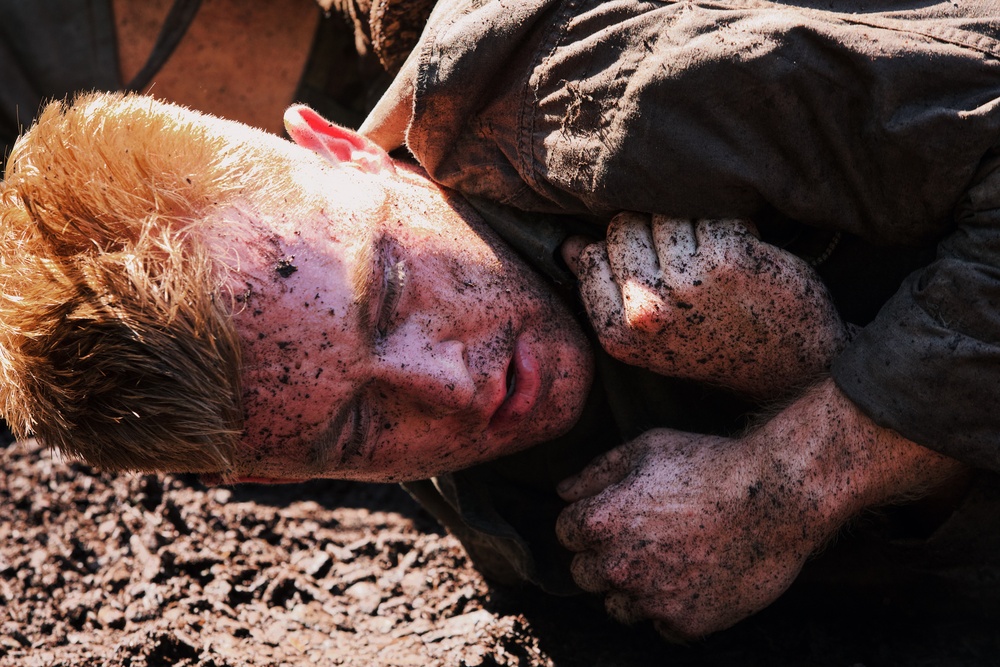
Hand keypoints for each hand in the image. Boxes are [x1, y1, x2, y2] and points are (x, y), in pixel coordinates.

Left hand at [555, 380, 966, 639]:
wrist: (779, 496)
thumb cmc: (712, 462)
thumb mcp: (648, 446)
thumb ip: (598, 471)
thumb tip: (565, 490)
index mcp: (601, 521)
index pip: (566, 533)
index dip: (590, 520)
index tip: (618, 514)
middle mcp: (619, 567)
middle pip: (585, 574)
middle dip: (605, 557)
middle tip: (644, 538)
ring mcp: (652, 599)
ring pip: (619, 607)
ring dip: (634, 588)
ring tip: (670, 560)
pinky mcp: (687, 623)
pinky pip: (662, 626)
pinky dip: (674, 608)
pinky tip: (696, 578)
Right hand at [562, 212, 845, 397]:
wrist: (787, 368)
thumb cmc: (713, 343)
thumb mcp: (647, 334)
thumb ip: (605, 291)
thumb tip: (570, 246)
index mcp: (617, 332)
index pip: (592, 254)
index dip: (624, 252)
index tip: (654, 270)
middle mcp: (646, 312)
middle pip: (624, 227)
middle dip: (654, 234)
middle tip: (689, 266)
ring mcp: (685, 285)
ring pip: (664, 213)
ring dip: (692, 226)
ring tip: (714, 260)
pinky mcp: (726, 261)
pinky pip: (708, 212)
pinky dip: (728, 223)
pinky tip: (741, 253)